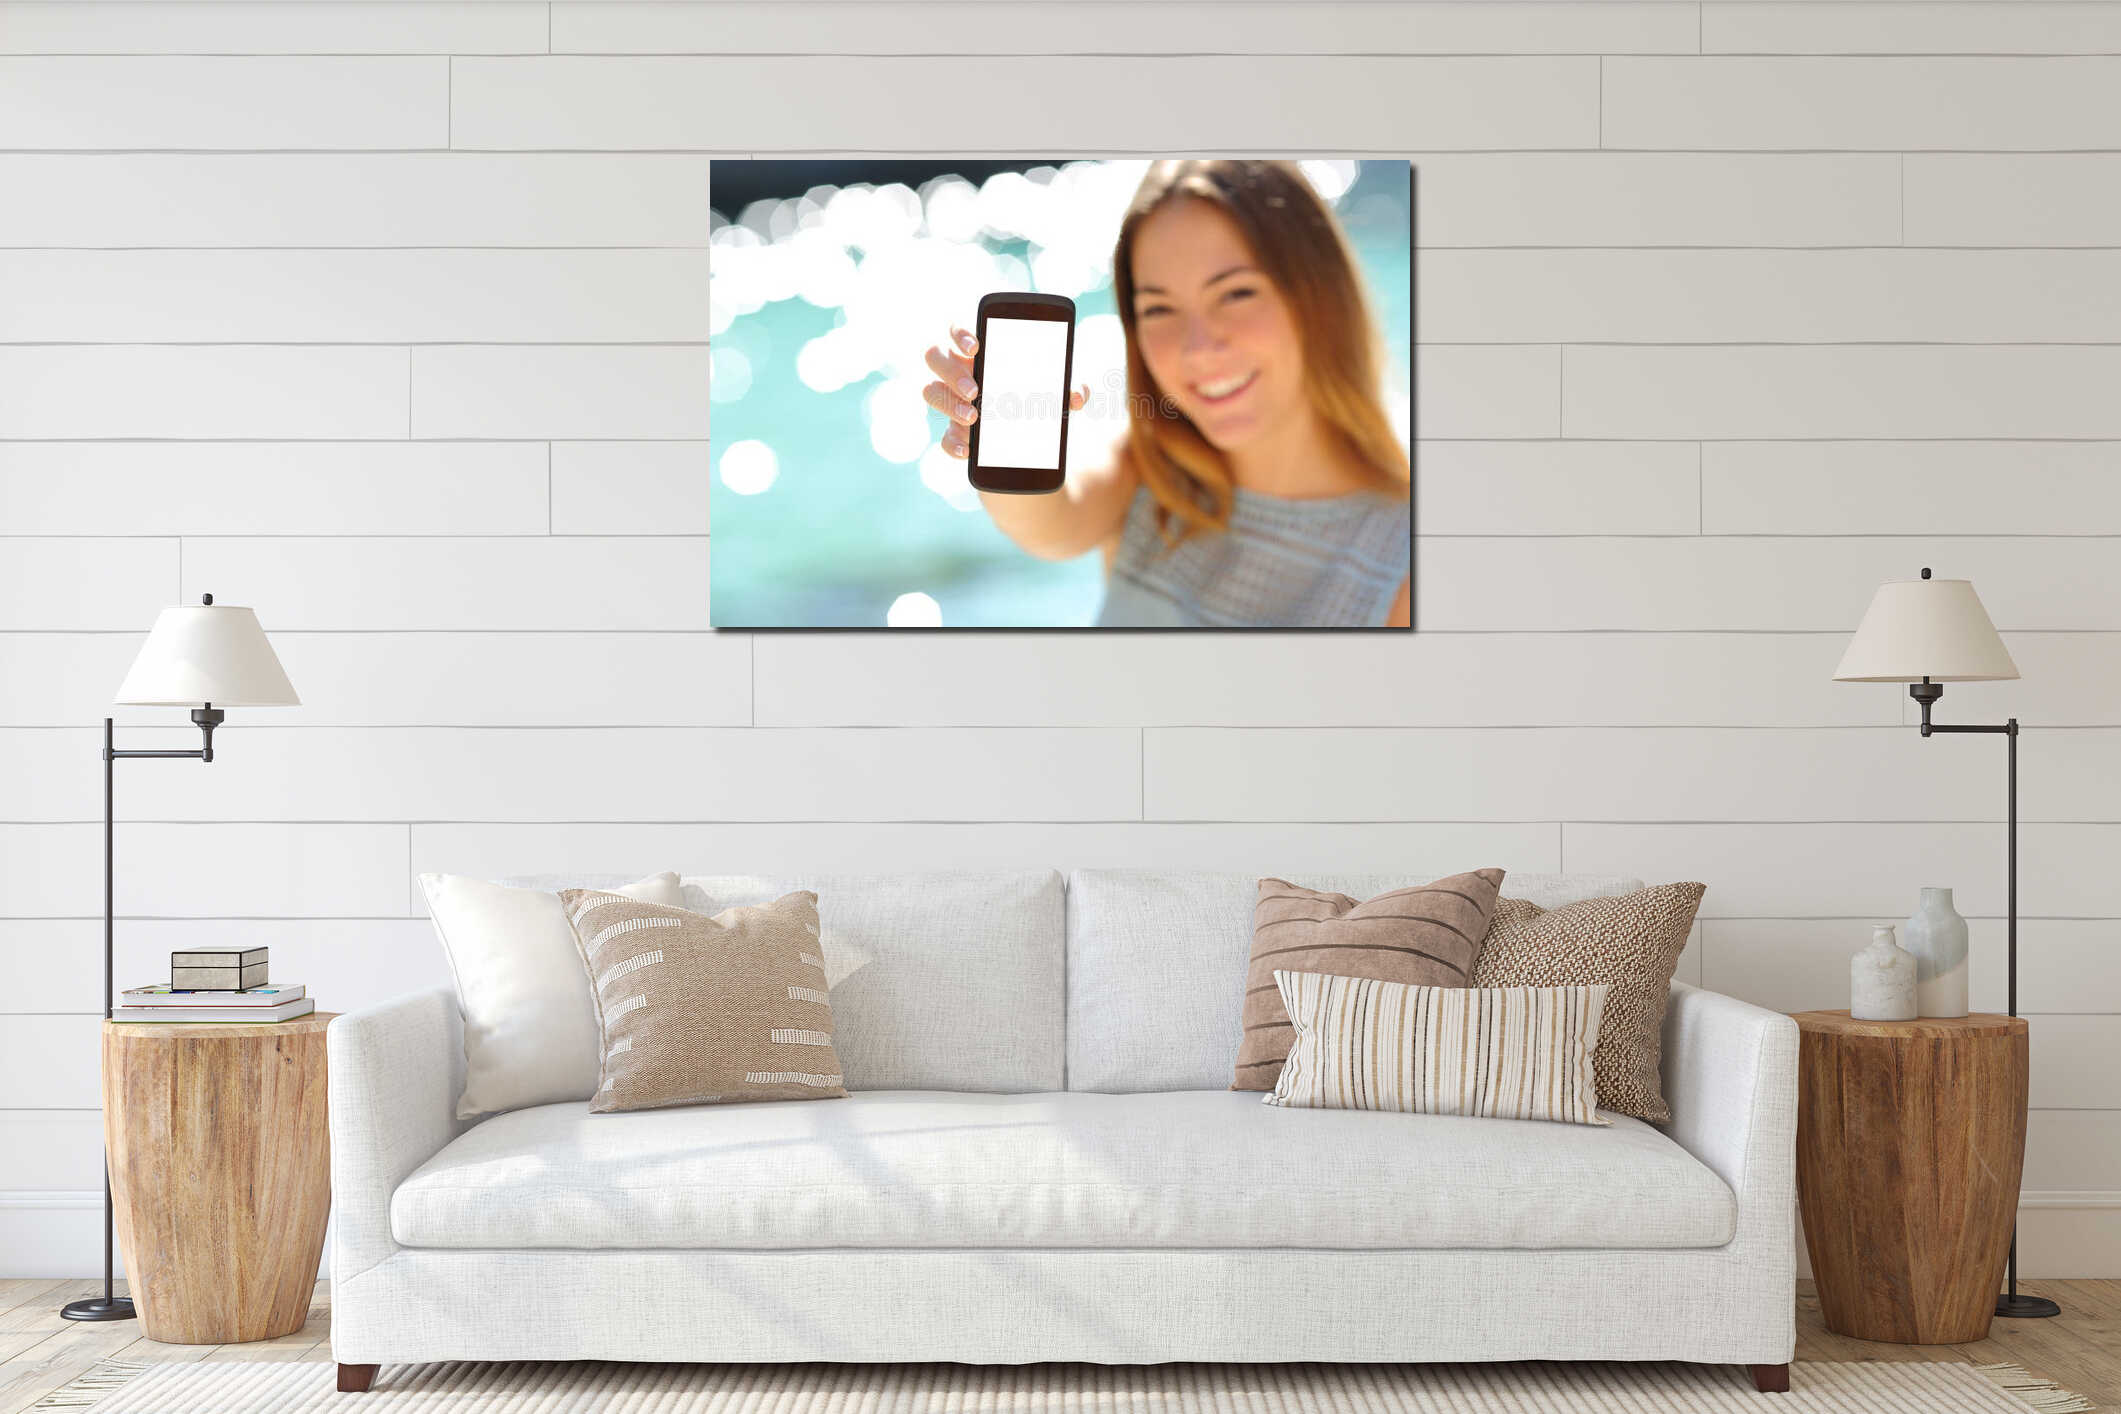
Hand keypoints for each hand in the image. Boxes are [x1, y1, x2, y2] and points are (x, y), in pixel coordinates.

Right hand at [923, 324, 1092, 460]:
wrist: (1036, 436)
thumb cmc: (1041, 394)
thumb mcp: (1060, 388)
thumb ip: (1072, 386)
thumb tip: (1077, 396)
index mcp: (980, 351)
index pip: (956, 329)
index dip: (959, 333)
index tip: (976, 348)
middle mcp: (959, 370)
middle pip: (935, 357)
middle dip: (951, 373)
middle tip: (975, 391)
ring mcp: (954, 400)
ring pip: (930, 391)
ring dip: (949, 404)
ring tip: (974, 418)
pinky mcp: (956, 432)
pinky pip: (944, 437)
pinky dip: (953, 444)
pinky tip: (969, 450)